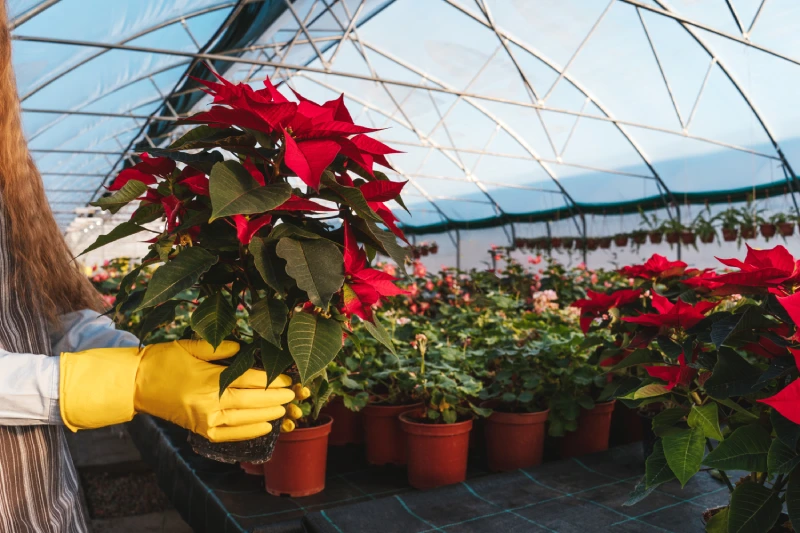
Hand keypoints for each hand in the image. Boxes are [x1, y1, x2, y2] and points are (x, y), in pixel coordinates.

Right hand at [60, 340, 295, 442]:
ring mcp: (204, 420)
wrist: (135, 385)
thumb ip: (221, 348)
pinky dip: (249, 432)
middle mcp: (209, 404)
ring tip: (284, 409)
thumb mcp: (192, 346)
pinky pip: (230, 435)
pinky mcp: (200, 431)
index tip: (288, 379)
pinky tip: (264, 427)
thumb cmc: (163, 361)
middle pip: (251, 402)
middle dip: (276, 399)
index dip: (272, 381)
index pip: (249, 381)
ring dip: (267, 415)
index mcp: (209, 381)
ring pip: (244, 420)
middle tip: (293, 396)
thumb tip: (244, 349)